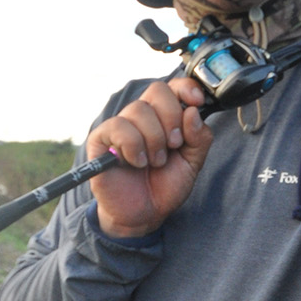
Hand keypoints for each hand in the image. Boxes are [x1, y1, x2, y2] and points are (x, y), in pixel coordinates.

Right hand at [87, 76, 212, 237]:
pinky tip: (136, 163)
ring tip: (155, 162)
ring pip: (138, 109)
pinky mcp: (101, 139)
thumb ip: (199, 138)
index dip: (185, 88)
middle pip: (157, 91)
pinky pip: (118, 126)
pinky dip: (133, 146)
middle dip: (171, 118)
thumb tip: (192, 111)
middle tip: (174, 145)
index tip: (196, 101)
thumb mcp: (192, 163)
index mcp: (165, 117)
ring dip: (153, 139)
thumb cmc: (165, 186)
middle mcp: (143, 117)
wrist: (144, 214)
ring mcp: (121, 126)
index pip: (173, 87)